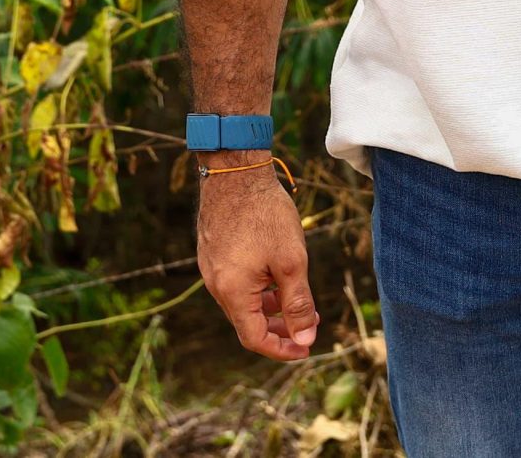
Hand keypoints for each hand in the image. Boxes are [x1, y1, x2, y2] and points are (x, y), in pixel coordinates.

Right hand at [195, 158, 318, 359]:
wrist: (235, 171)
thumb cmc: (264, 214)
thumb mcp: (291, 261)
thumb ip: (298, 304)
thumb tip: (305, 338)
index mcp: (233, 292)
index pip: (254, 339)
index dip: (282, 349)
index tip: (306, 347)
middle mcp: (216, 284)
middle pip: (247, 322)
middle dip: (280, 328)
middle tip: (310, 321)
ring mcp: (211, 267)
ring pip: (242, 302)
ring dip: (270, 307)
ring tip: (298, 297)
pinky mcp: (213, 252)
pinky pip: (235, 283)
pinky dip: (258, 289)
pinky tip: (276, 274)